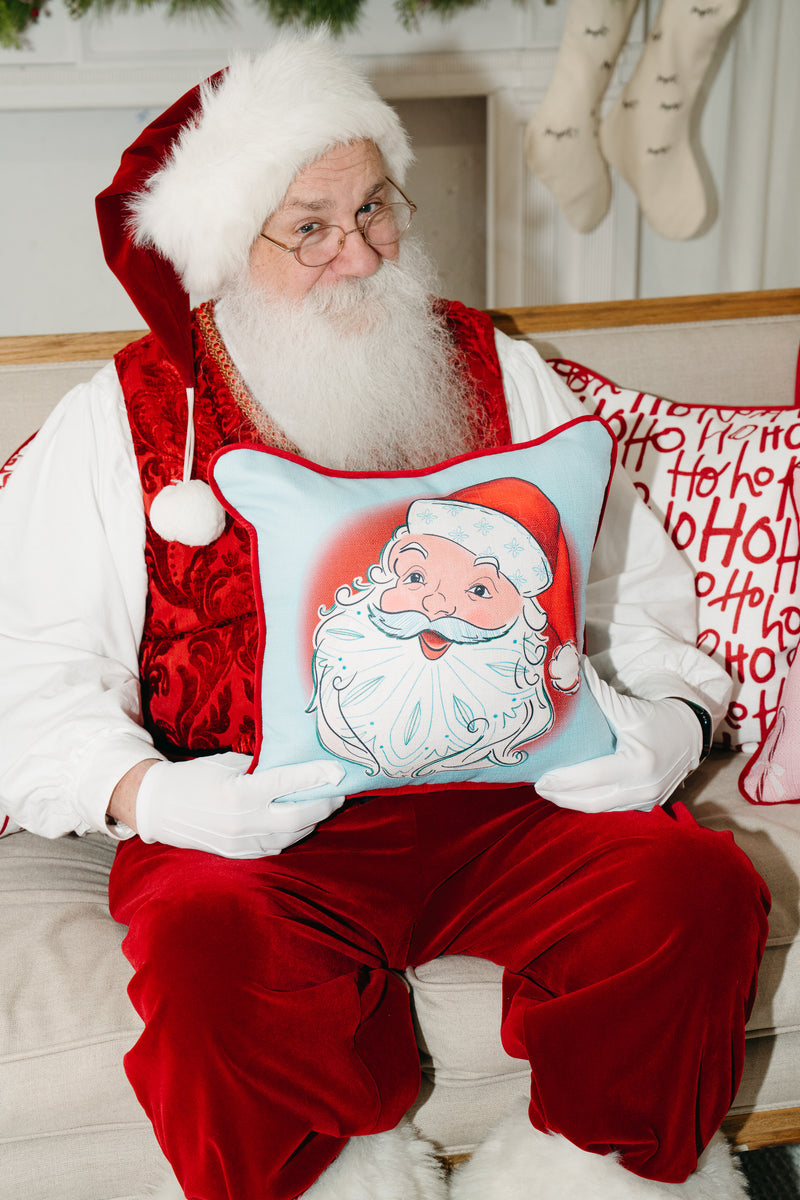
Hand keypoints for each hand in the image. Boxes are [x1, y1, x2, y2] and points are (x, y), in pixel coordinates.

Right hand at [135, 752, 345, 857]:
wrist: (158, 807)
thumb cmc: (193, 777)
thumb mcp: (227, 763)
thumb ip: (261, 766)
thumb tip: (295, 763)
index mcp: (239, 794)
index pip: (288, 784)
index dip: (317, 776)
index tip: (338, 770)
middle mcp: (243, 823)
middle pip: (298, 817)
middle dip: (324, 804)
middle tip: (339, 791)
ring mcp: (241, 844)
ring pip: (290, 836)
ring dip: (311, 820)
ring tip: (324, 804)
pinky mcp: (238, 855)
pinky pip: (275, 847)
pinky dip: (292, 834)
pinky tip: (300, 821)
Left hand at [535, 661, 702, 813]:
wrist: (688, 735)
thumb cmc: (655, 718)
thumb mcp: (626, 706)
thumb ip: (596, 692)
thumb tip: (566, 665)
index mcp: (639, 765)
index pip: (592, 777)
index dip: (564, 781)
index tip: (540, 777)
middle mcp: (645, 788)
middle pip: (592, 801)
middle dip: (562, 796)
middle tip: (538, 786)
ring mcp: (647, 801)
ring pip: (600, 807)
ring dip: (573, 800)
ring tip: (550, 789)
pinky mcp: (646, 806)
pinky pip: (611, 807)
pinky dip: (590, 800)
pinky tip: (572, 792)